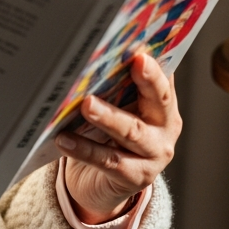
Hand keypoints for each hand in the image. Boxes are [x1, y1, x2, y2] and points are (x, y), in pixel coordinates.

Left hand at [55, 54, 180, 223]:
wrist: (102, 182)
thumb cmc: (108, 132)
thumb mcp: (119, 106)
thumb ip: (116, 83)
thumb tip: (96, 49)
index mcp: (163, 103)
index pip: (164, 77)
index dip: (157, 62)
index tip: (145, 46)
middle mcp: (165, 127)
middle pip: (159, 100)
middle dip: (148, 80)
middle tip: (135, 61)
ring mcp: (153, 155)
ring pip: (131, 131)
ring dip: (108, 116)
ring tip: (87, 104)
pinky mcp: (134, 178)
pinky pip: (108, 160)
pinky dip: (84, 148)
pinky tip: (63, 138)